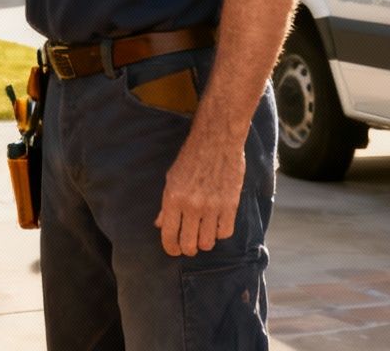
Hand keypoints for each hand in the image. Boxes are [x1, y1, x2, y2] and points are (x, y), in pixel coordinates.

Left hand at [154, 130, 244, 256]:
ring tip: (203, 232)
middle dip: (187, 249)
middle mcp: (192, 206)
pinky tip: (217, 223)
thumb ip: (166, 204)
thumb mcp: (171, 178)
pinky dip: (220, 232)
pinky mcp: (230, 204)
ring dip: (204, 241)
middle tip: (189, 244)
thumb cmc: (191, 157)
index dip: (170, 248)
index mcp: (173, 198)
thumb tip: (159, 225)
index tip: (174, 250)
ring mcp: (212, 206)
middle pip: (189, 245)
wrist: (217, 139)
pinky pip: (225, 232)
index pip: (169, 236)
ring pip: (208, 242)